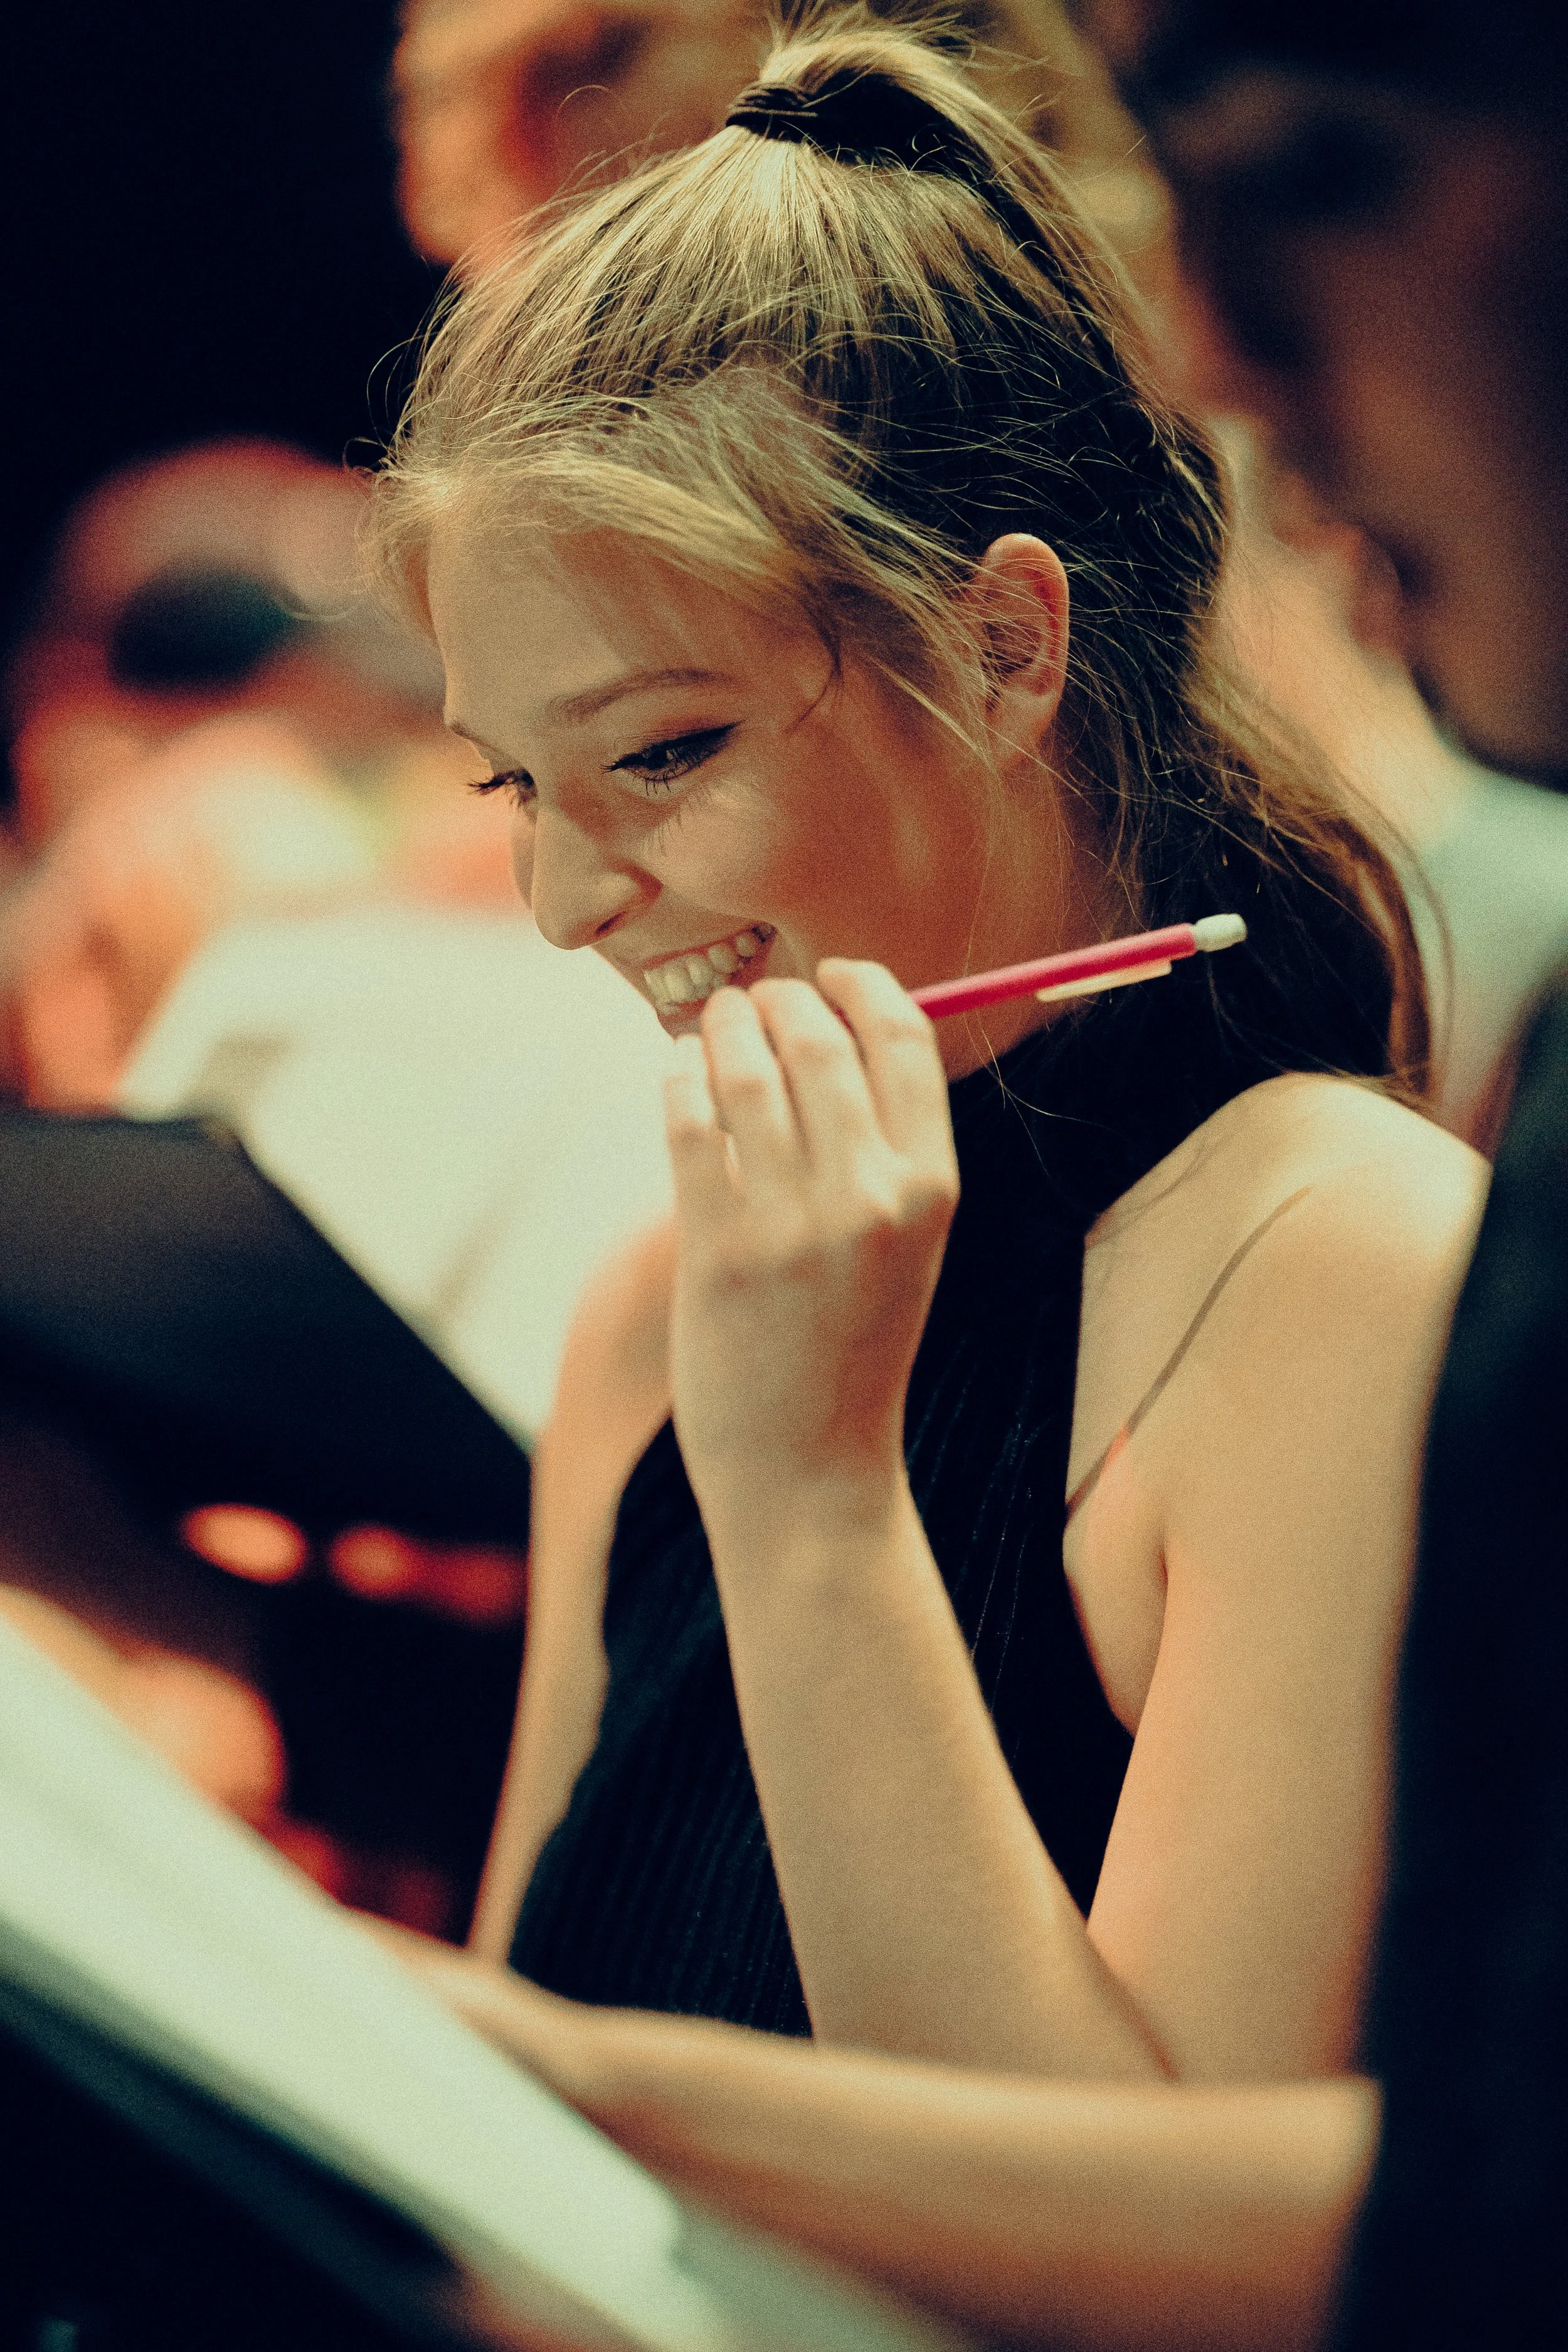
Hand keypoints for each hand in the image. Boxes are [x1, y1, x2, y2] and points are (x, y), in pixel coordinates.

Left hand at [663, 961, 957, 1549]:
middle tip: (751, 1000)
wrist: (811, 1473)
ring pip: (743, 1071)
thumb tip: (822, 1033)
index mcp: (931, 1189)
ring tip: (709, 1028)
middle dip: (777, 1002)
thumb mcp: (902, 1246)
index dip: (863, 986)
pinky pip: (687, 1123)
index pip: (905, 1039)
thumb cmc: (851, 1349)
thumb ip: (879, 1151)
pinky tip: (678, 1078)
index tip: (829, 975)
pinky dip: (677, 1083)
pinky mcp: (716, 1249)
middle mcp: (869, 1197)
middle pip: (817, 1041)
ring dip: (720, 1031)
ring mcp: (791, 1224)